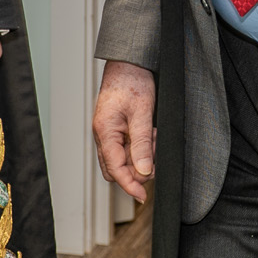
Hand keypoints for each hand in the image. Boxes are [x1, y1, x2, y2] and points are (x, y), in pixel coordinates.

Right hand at [92, 60, 156, 201]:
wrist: (129, 61)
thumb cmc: (132, 80)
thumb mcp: (142, 113)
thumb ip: (142, 144)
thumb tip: (144, 171)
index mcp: (105, 131)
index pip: (115, 170)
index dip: (130, 185)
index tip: (143, 196)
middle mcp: (103, 134)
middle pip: (115, 168)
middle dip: (136, 169)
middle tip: (154, 156)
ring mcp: (108, 131)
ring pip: (121, 158)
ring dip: (140, 156)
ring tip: (153, 136)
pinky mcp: (115, 127)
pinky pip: (125, 146)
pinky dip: (139, 146)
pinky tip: (150, 133)